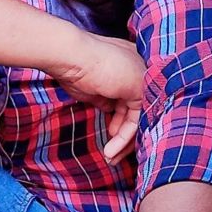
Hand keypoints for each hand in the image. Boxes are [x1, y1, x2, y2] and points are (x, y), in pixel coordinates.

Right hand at [47, 32, 145, 164]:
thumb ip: (105, 98)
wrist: (70, 54)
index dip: (121, 119)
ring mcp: (141, 76)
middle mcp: (139, 67)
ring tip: (110, 157)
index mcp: (128, 63)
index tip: (111, 135)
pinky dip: (124, 138)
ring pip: (139, 117)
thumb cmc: (74, 67)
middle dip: (125, 135)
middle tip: (112, 153)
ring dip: (124, 141)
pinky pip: (136, 120)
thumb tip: (109, 110)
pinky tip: (110, 150)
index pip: (130, 98)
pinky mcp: (140, 87)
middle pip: (137, 109)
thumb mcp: (92, 88)